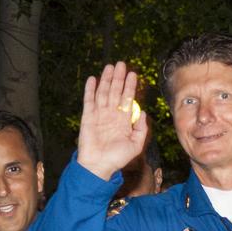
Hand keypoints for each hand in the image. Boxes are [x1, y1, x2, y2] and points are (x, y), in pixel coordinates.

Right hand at [77, 61, 148, 180]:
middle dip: (119, 78)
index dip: (130, 86)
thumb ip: (141, 129)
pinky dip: (90, 90)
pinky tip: (93, 79)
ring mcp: (99, 115)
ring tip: (110, 66)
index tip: (133, 74)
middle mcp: (111, 115)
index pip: (127, 99)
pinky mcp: (87, 117)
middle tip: (121, 64)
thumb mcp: (135, 145)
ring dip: (106, 80)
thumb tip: (143, 112)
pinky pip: (89, 100)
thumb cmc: (117, 158)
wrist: (99, 166)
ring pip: (103, 93)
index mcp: (123, 121)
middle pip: (115, 92)